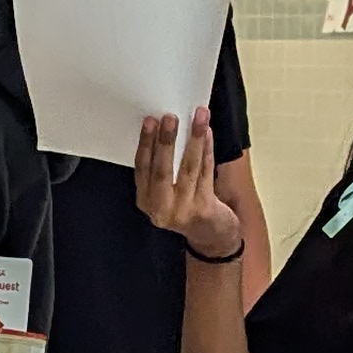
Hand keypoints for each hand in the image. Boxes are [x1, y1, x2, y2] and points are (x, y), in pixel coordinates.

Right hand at [133, 108, 238, 259]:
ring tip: (198, 117)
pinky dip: (207, 150)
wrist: (210, 234)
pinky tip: (208, 133)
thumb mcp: (165, 191)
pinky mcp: (204, 208)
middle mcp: (161, 208)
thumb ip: (162, 167)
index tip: (150, 122)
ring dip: (194, 140)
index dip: (146, 144)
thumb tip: (166, 127)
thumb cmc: (185, 205)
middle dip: (166, 142)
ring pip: (188, 168)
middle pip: (162, 170)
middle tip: (170, 118)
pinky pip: (206, 172)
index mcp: (146, 200)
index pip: (142, 169)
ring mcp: (183, 210)